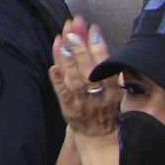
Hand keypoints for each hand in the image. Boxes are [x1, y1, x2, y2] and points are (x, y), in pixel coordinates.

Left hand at [49, 17, 119, 138]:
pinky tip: (52, 68)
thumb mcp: (111, 87)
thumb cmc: (105, 106)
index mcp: (112, 88)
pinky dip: (57, 81)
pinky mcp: (69, 109)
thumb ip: (102, 64)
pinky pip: (63, 95)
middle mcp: (99, 94)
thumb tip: (91, 36)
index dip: (99, 45)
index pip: (106, 64)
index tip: (92, 29)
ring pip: (75, 80)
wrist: (99, 136)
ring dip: (68, 61)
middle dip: (80, 48)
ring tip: (62, 43)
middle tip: (72, 32)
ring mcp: (83, 102)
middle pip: (89, 69)